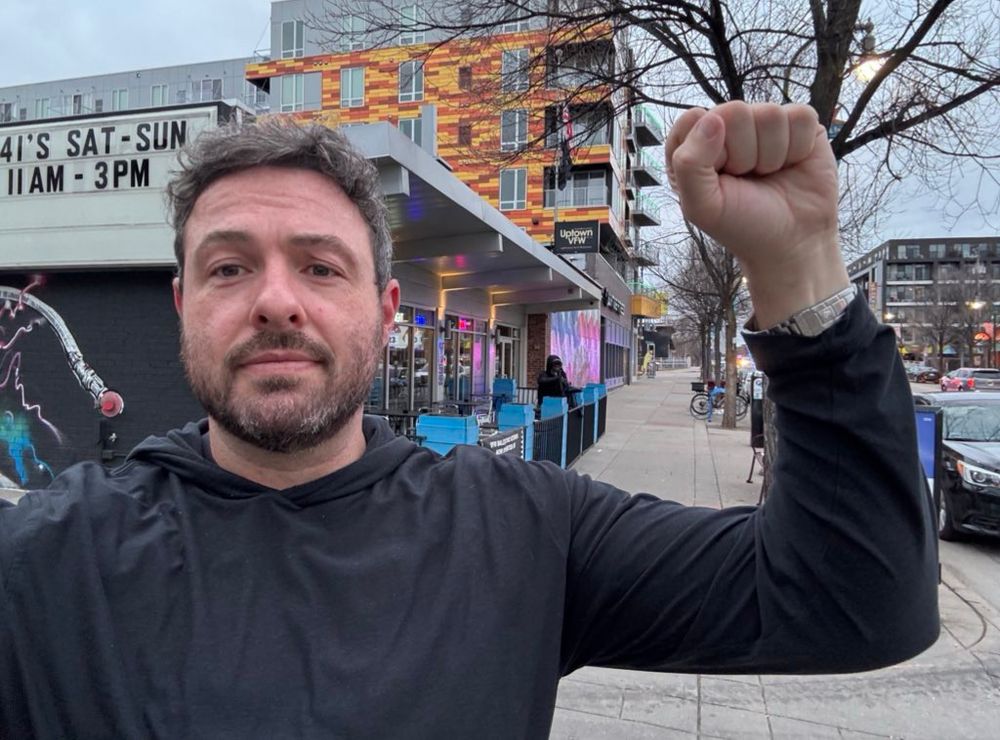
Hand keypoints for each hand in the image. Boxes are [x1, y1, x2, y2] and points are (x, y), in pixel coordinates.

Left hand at [666, 102, 849, 326]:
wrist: (792, 243)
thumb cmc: (743, 225)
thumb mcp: (702, 205)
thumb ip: (689, 163)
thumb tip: (712, 117)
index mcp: (697, 145)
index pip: (693, 119)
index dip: (708, 149)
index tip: (719, 177)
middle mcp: (729, 129)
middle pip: (735, 111)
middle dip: (744, 153)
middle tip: (748, 178)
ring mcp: (764, 124)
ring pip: (770, 113)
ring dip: (772, 154)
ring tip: (769, 175)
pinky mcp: (800, 125)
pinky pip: (800, 116)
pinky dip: (798, 147)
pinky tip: (792, 165)